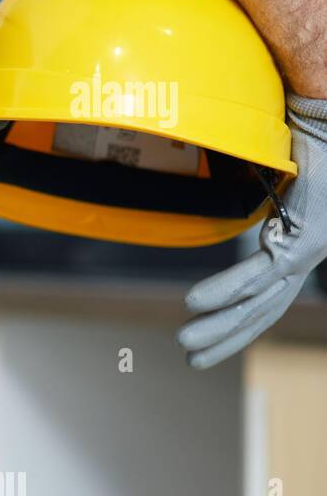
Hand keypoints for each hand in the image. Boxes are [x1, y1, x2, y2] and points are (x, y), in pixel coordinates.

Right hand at [179, 97, 326, 367]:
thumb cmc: (308, 133)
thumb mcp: (271, 164)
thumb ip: (249, 174)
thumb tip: (212, 158)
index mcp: (299, 238)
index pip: (268, 291)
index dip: (241, 319)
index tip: (212, 337)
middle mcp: (305, 251)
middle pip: (264, 308)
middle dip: (228, 338)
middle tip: (193, 362)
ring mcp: (306, 248)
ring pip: (261, 301)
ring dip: (222, 327)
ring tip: (186, 347)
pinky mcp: (303, 240)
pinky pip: (260, 274)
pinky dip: (227, 291)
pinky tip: (193, 304)